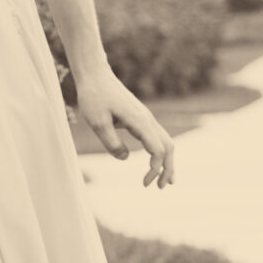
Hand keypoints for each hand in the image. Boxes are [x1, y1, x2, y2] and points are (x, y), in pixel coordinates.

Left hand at [73, 62, 174, 187]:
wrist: (95, 75)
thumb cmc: (94, 96)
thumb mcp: (97, 122)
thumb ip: (111, 142)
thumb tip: (125, 158)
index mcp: (139, 121)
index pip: (157, 150)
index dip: (154, 169)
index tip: (144, 183)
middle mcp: (147, 119)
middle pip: (168, 146)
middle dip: (168, 168)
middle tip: (160, 188)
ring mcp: (145, 117)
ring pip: (165, 141)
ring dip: (167, 161)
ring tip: (164, 181)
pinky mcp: (140, 117)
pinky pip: (156, 136)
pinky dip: (160, 152)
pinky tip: (155, 162)